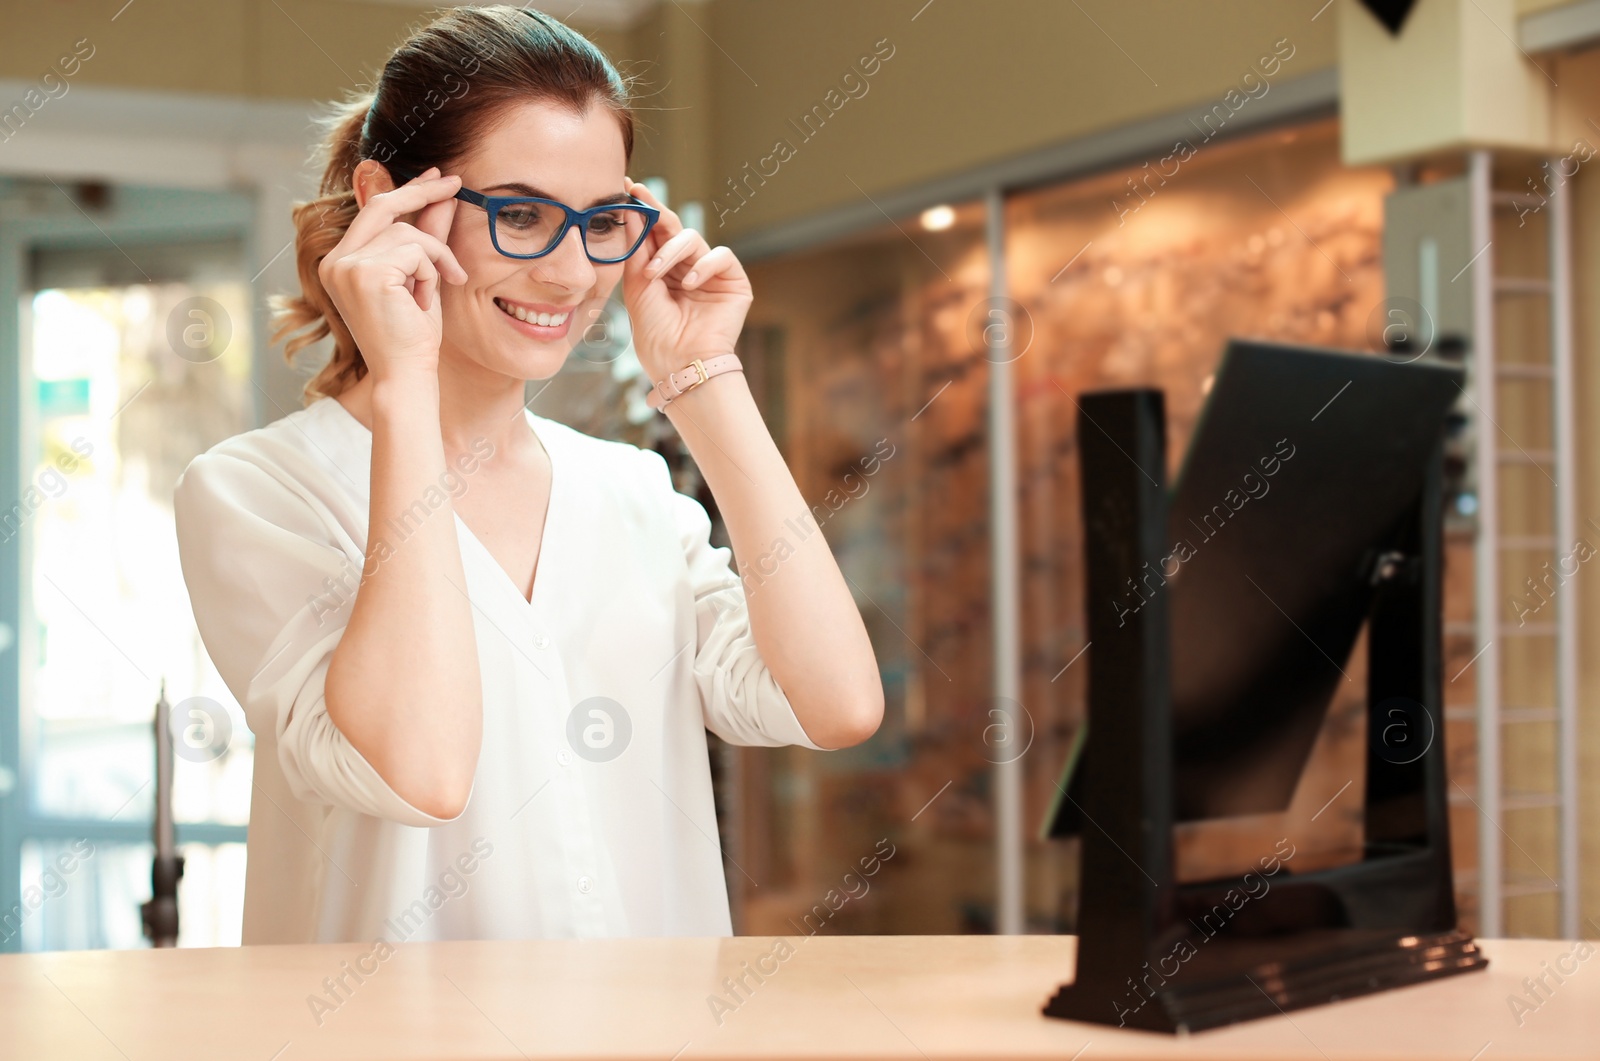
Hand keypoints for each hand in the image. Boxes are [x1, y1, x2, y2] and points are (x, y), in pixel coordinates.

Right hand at [318, 165, 467, 380]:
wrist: (406, 375)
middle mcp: (335, 261)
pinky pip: (416, 251)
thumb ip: (427, 238)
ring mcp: (346, 266)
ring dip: (433, 260)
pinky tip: (423, 303)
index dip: (406, 191)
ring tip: (430, 294)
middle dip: (421, 192)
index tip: (435, 177)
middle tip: (455, 183)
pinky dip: (431, 274)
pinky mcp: (366, 273)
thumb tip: (441, 198)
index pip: (373, 212)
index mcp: (340, 262)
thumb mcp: (421, 279)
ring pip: (407, 232)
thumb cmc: (413, 336)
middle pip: (382, 206)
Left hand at [620, 179, 751, 381]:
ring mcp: (710, 274)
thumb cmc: (655, 333)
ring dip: (670, 251)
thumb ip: (637, 249)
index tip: (628, 187)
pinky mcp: (733, 282)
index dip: (644, 210)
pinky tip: (687, 284)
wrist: (679, 363)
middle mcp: (687, 267)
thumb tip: (633, 210)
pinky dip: (703, 266)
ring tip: (655, 274)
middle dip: (657, 211)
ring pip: (693, 239)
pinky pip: (720, 256)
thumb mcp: (637, 286)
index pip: (655, 234)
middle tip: (641, 196)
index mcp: (663, 270)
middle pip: (674, 228)